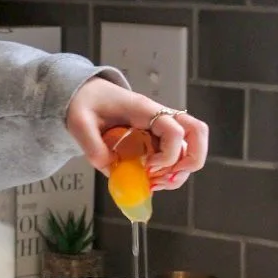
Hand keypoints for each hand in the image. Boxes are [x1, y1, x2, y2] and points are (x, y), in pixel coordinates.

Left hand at [66, 77, 208, 190]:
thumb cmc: (84, 102)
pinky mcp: (156, 137)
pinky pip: (176, 153)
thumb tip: (112, 171)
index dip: (168, 156)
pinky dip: (170, 171)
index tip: (147, 168)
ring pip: (191, 147)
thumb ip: (93, 147)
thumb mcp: (80, 123)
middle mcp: (159, 117)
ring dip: (180, 172)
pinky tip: (151, 180)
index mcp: (143, 109)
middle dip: (191, 162)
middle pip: (197, 133)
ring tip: (155, 184)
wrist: (84, 93)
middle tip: (167, 179)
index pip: (174, 130)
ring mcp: (160, 127)